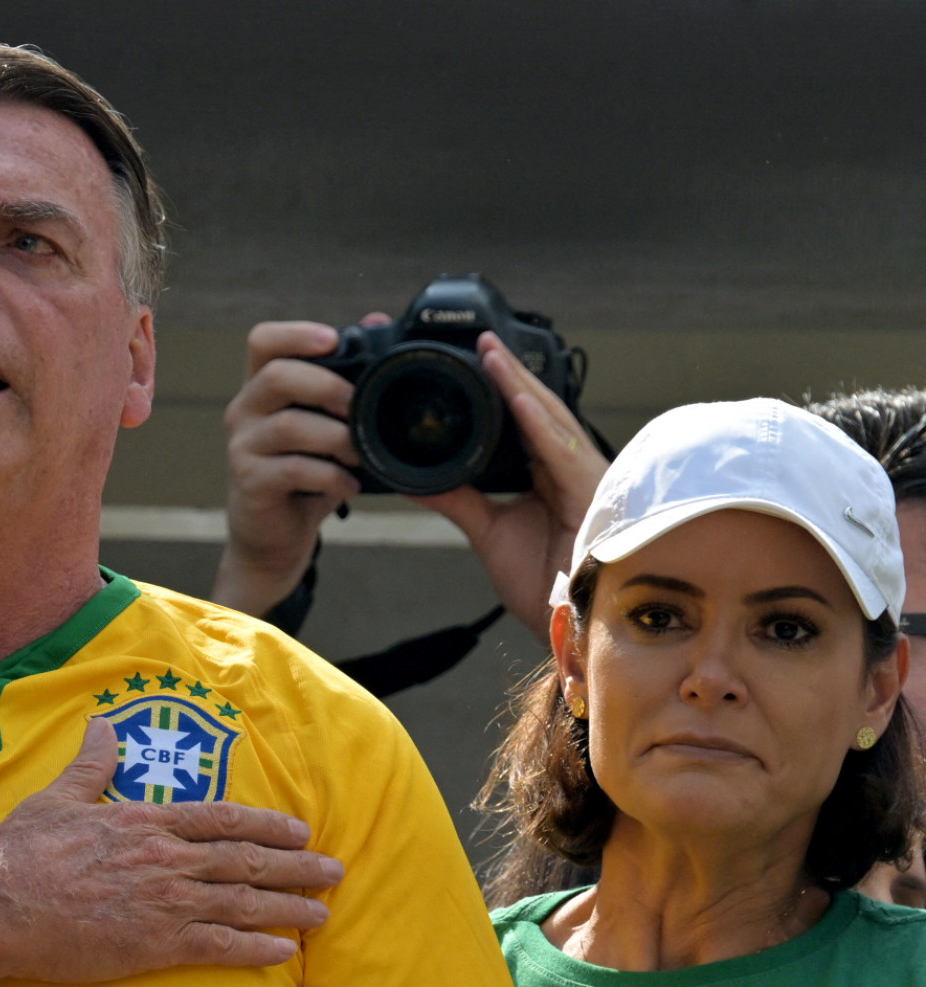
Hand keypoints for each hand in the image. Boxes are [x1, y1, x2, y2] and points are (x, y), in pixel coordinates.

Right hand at [0, 718, 343, 982]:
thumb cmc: (22, 851)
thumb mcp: (58, 796)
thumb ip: (90, 764)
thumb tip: (103, 725)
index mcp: (145, 822)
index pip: (220, 820)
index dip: (265, 826)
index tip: (299, 830)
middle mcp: (165, 859)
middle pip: (245, 860)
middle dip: (295, 866)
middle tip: (334, 871)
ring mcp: (163, 903)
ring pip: (242, 903)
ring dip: (288, 907)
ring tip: (323, 914)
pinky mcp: (154, 944)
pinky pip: (218, 947)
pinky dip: (255, 949)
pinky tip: (284, 952)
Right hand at [211, 316, 390, 617]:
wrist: (274, 538)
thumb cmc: (305, 477)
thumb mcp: (327, 426)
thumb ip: (347, 380)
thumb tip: (378, 320)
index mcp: (262, 388)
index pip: (263, 341)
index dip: (297, 333)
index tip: (335, 341)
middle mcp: (244, 410)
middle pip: (277, 375)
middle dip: (329, 387)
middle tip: (361, 407)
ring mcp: (242, 447)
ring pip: (290, 425)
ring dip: (338, 437)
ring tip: (362, 454)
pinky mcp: (249, 482)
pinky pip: (294, 469)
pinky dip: (331, 476)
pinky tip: (349, 485)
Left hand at [410, 332, 607, 638]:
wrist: (570, 624)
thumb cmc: (543, 583)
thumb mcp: (489, 533)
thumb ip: (459, 501)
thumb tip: (419, 480)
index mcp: (549, 472)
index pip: (523, 419)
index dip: (502, 386)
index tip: (475, 355)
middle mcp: (570, 467)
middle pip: (538, 410)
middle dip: (509, 372)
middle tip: (480, 337)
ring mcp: (585, 477)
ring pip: (549, 421)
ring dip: (519, 386)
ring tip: (492, 354)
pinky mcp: (591, 494)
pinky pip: (561, 453)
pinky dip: (538, 426)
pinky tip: (518, 401)